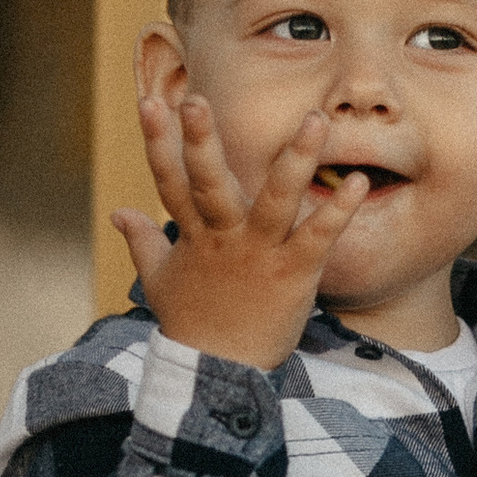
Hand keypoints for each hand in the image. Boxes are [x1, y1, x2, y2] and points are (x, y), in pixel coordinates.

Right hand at [112, 87, 370, 372]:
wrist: (220, 376)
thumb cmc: (193, 324)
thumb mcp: (159, 280)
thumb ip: (142, 241)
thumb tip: (118, 212)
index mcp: (192, 235)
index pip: (169, 181)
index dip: (157, 142)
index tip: (150, 102)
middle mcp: (222, 238)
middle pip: (207, 184)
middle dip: (200, 143)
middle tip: (197, 100)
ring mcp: (258, 254)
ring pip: (275, 200)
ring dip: (296, 159)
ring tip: (316, 120)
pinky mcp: (293, 274)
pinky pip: (318, 236)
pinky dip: (339, 211)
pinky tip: (358, 183)